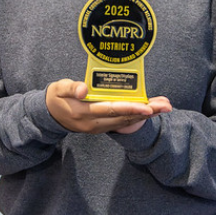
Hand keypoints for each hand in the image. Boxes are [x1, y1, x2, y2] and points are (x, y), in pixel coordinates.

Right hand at [45, 79, 171, 133]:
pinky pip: (123, 123)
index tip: (147, 107)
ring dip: (147, 115)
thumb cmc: (56, 97)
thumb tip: (83, 88)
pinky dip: (137, 117)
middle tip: (167, 106)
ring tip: (165, 107)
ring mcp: (99, 127)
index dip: (130, 108)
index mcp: (85, 113)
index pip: (111, 109)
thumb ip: (70, 88)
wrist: (49, 115)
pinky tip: (151, 111)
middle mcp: (95, 123)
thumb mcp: (58, 89)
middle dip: (147, 112)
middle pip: (125, 118)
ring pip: (126, 122)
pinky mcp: (102, 126)